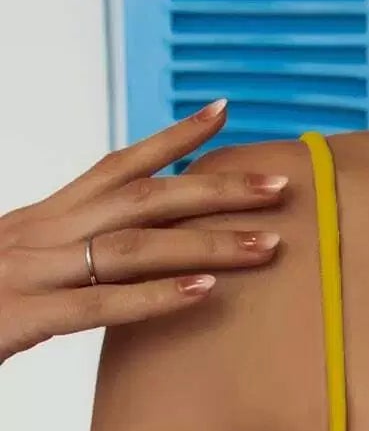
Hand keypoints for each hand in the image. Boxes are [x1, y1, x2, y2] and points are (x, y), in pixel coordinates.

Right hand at [0, 99, 287, 363]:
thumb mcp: (24, 274)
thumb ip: (74, 265)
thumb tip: (126, 267)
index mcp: (41, 220)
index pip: (117, 166)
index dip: (174, 141)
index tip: (225, 113)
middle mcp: (38, 232)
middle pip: (142, 199)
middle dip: (217, 190)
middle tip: (281, 187)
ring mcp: (29, 271)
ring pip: (133, 247)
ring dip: (208, 244)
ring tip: (269, 246)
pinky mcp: (21, 316)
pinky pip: (100, 306)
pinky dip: (156, 298)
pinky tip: (204, 294)